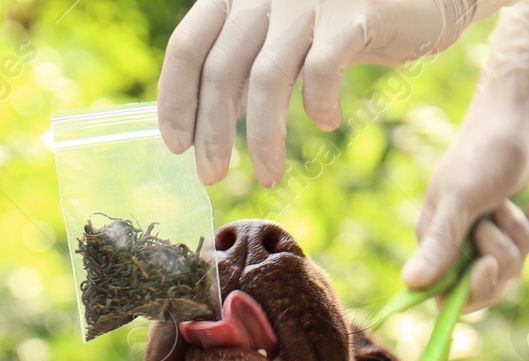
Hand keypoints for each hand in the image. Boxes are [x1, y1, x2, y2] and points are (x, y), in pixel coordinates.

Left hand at [158, 0, 508, 187]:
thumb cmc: (338, 21)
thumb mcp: (280, 38)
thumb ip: (243, 68)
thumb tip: (203, 125)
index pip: (187, 45)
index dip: (176, 98)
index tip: (176, 145)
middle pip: (221, 69)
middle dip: (212, 131)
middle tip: (211, 176)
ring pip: (267, 78)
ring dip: (262, 137)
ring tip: (268, 176)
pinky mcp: (353, 14)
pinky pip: (322, 70)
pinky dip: (319, 104)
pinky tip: (328, 121)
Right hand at [401, 0, 528, 308]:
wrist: (519, 113)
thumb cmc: (483, 152)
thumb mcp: (460, 199)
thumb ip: (439, 244)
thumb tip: (409, 283)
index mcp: (435, 242)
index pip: (447, 294)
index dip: (471, 290)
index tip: (486, 264)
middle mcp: (459, 243)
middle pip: (486, 284)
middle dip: (502, 257)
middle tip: (499, 221)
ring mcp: (488, 234)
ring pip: (511, 266)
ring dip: (519, 236)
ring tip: (512, 202)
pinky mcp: (514, 223)